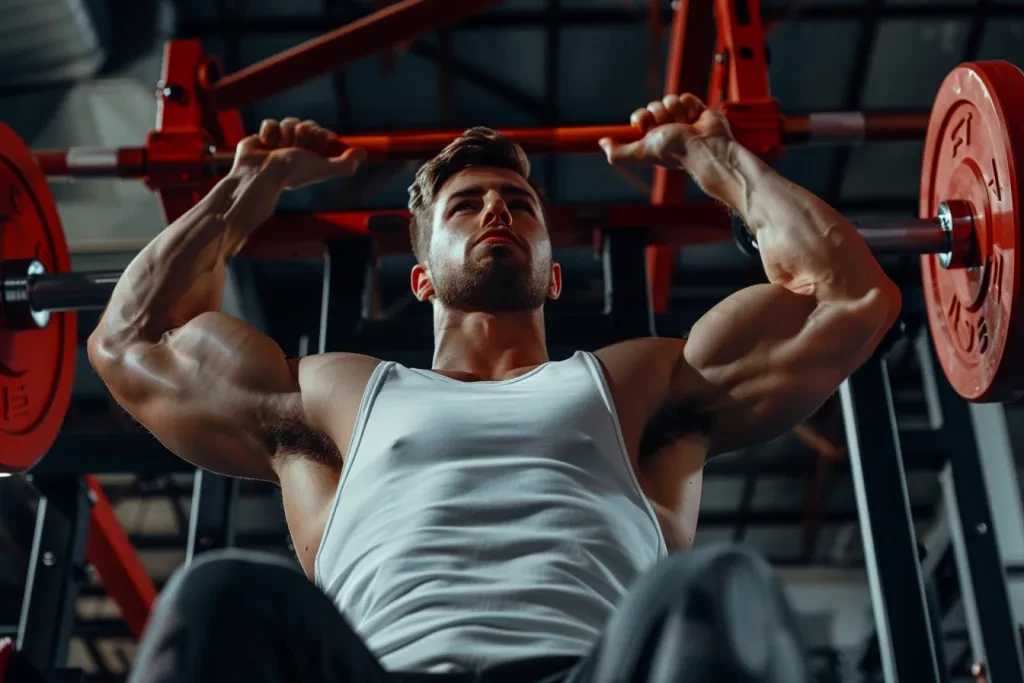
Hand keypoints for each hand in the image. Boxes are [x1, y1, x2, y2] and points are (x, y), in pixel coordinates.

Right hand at [232, 118, 366, 189]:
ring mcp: (280, 143)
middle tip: (297, 146)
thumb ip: (344, 164)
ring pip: (289, 121)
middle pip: (307, 124)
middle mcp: (298, 149)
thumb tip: (363, 154)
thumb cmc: (291, 173)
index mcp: (314, 157)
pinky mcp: (263, 137)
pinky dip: (269, 132)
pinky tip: (266, 144)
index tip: (320, 142)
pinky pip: (270, 122)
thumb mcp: (322, 169)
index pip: (323, 133)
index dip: (321, 135)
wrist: (258, 173)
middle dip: (303, 132)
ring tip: (279, 148)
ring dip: (286, 133)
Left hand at [599, 94, 735, 195]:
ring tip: (685, 125)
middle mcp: (666, 128)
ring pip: (670, 99)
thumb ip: (618, 153)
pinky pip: (686, 96)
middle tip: (669, 127)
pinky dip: (690, 105)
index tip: (645, 127)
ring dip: (676, 110)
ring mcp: (682, 118)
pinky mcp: (697, 110)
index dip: (641, 118)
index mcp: (653, 137)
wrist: (704, 146)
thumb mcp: (641, 152)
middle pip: (654, 105)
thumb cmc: (675, 150)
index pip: (640, 116)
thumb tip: (602, 144)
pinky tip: (695, 118)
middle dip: (660, 114)